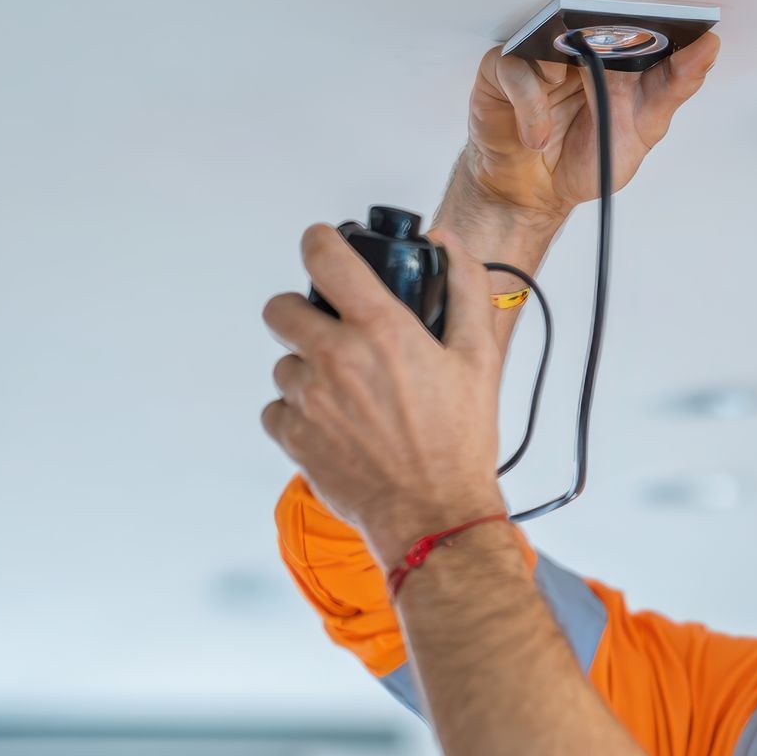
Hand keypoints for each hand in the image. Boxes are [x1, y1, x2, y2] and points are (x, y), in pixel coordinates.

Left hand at [261, 224, 505, 566]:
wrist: (434, 513)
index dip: (320, 242)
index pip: (324, 256)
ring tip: (348, 396)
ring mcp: (309, 399)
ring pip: (284, 363)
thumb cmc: (458, 443)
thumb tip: (447, 243)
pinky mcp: (293, 436)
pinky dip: (298, 414)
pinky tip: (336, 427)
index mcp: (381, 331)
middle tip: (333, 335)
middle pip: (282, 308)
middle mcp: (336, 358)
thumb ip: (466, 289)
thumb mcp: (479, 359)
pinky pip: (277, 409)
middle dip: (303, 314)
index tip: (323, 246)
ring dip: (307, 371)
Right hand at [456, 31, 719, 220]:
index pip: (643, 28)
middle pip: (597, 22)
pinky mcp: (506, 70)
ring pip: (554, 38)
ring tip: (570, 115)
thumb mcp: (641, 132)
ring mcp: (543, 58)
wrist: (534, 194)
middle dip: (610, 45)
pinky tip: (538, 135)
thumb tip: (707, 50)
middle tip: (614, 70)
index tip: (682, 34)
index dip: (662, 27)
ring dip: (566, 75)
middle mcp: (581, 51)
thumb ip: (672, 90)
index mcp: (619, 61)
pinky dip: (531, 105)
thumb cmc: (585, 161)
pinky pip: (519, 70)